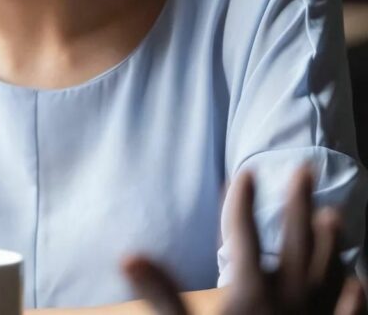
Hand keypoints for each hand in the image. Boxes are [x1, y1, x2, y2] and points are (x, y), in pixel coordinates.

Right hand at [122, 167, 365, 314]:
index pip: (244, 237)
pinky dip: (351, 296)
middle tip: (300, 170)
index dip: (242, 204)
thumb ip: (160, 294)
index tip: (244, 175)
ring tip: (331, 214)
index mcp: (249, 295)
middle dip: (296, 205)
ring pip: (325, 274)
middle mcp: (286, 303)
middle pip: (295, 244)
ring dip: (328, 243)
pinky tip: (357, 283)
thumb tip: (126, 256)